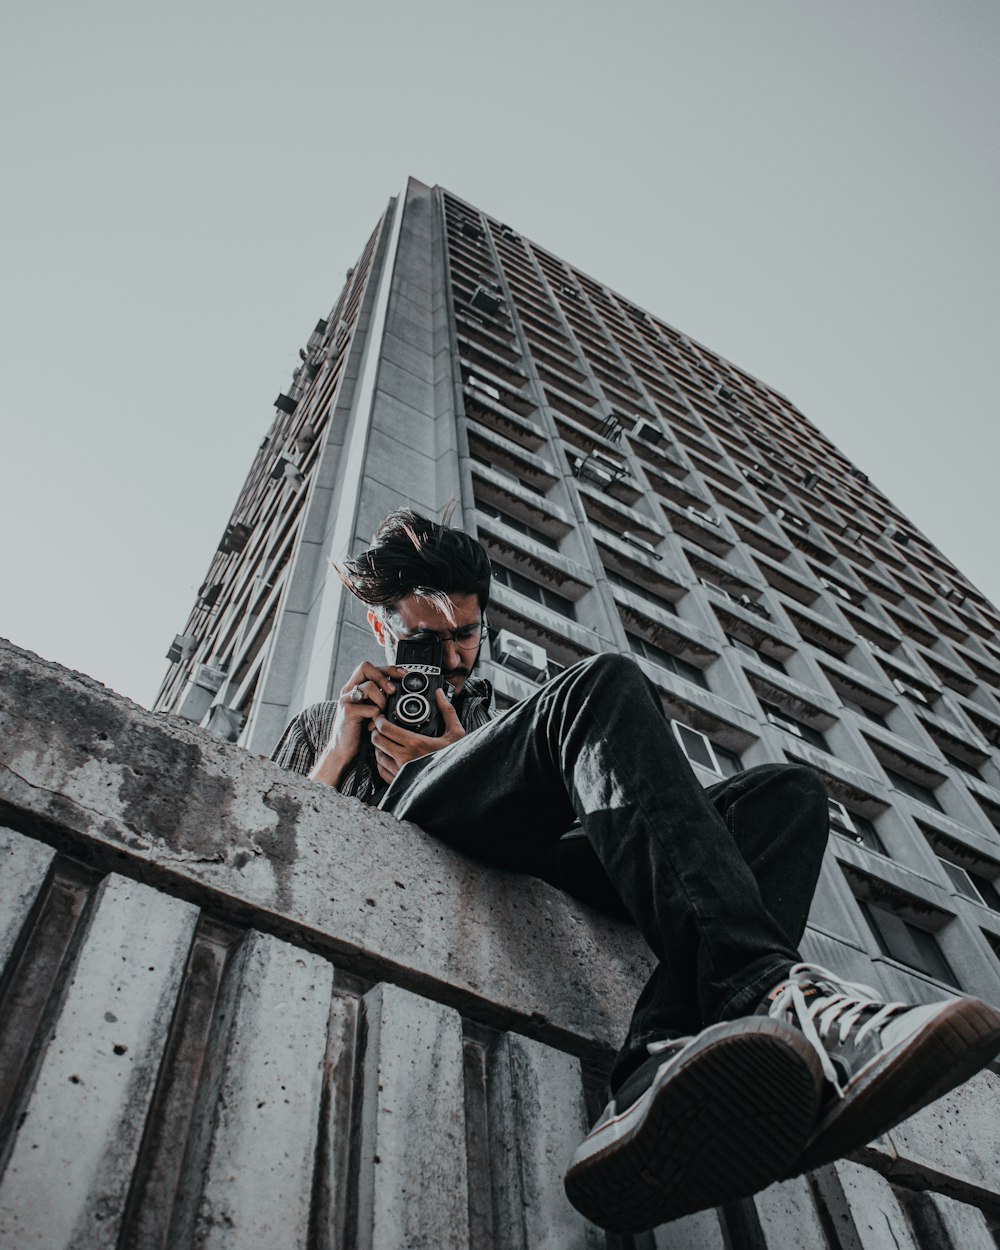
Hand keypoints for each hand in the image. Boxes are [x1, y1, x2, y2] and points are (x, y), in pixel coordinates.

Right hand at [309, 661, 406, 786]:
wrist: (344, 750)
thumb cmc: (360, 730)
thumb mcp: (371, 709)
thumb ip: (380, 697)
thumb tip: (400, 688)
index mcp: (355, 687)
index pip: (370, 667)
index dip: (388, 668)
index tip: (404, 674)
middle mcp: (349, 690)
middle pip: (365, 667)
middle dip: (383, 677)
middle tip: (393, 691)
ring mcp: (346, 700)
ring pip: (368, 686)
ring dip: (382, 699)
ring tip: (382, 713)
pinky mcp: (347, 712)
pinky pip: (369, 707)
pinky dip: (376, 716)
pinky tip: (374, 725)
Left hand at [369, 687, 464, 784]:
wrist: (457, 783)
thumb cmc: (456, 759)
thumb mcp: (455, 733)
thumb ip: (447, 711)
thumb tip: (440, 694)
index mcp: (415, 743)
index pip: (385, 728)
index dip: (380, 720)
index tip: (382, 717)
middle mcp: (404, 758)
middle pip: (377, 740)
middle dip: (376, 731)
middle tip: (380, 727)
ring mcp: (400, 772)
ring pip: (377, 755)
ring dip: (378, 747)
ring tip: (385, 742)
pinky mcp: (398, 783)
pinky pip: (381, 770)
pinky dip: (382, 762)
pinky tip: (388, 757)